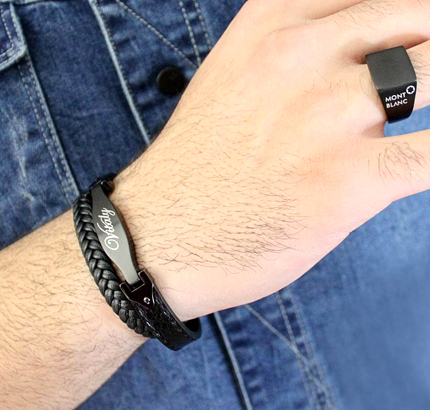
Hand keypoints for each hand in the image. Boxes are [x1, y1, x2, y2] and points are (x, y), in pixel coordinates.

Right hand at [116, 0, 429, 319]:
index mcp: (273, 23)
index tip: (411, 40)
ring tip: (420, 117)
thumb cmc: (194, 170)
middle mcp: (304, 54)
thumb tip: (357, 67)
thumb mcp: (233, 81)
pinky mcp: (349, 180)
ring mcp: (330, 114)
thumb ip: (292, 60)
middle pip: (418, 16)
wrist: (158, 237)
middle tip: (429, 79)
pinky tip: (429, 162)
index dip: (404, 16)